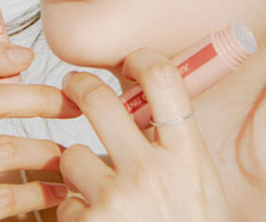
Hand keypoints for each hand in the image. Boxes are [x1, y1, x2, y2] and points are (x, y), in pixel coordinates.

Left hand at [58, 48, 230, 221]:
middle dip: (80, 85)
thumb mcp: (200, 183)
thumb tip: (145, 102)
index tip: (129, 60)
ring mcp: (114, 201)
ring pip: (73, 155)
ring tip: (101, 189)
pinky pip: (65, 203)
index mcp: (188, 154)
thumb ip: (174, 144)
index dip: (142, 59)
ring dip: (80, 166)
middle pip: (100, 101)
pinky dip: (76, 210)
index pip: (164, 81)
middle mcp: (151, 172)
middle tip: (73, 84)